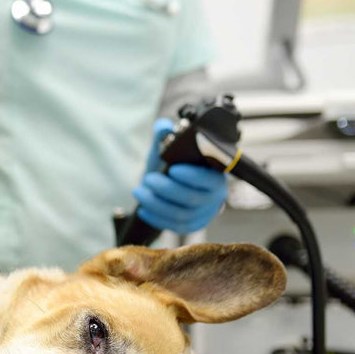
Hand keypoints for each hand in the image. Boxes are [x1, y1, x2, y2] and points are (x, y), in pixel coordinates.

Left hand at [131, 118, 227, 233]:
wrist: (169, 186)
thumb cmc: (171, 166)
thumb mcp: (166, 150)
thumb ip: (164, 136)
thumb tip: (163, 127)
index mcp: (215, 174)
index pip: (210, 179)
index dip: (192, 176)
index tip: (173, 169)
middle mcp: (214, 196)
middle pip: (192, 198)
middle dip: (166, 189)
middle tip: (148, 179)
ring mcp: (204, 213)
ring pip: (181, 214)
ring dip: (156, 203)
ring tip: (139, 191)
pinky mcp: (192, 225)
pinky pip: (174, 226)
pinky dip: (155, 217)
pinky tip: (143, 208)